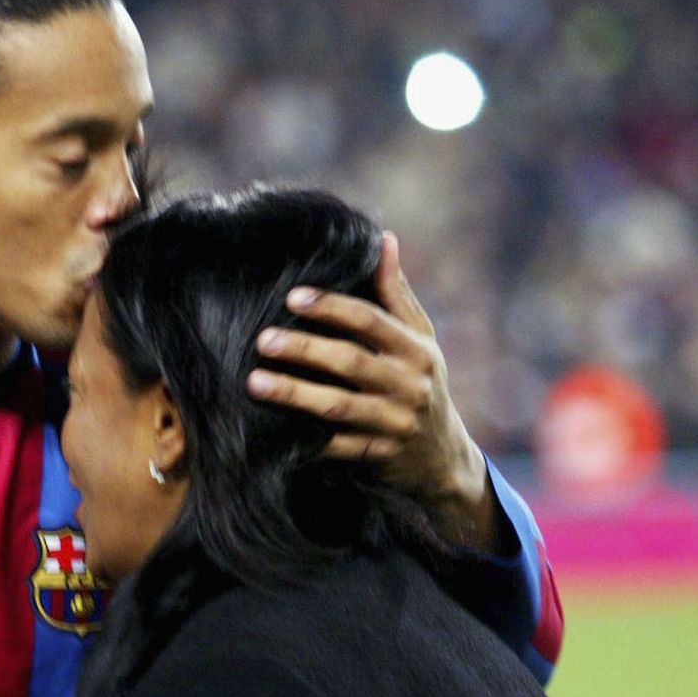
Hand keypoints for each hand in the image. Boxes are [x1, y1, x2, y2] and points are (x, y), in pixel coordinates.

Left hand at [246, 231, 503, 551]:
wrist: (442, 456)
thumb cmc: (420, 382)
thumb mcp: (420, 338)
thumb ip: (397, 294)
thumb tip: (384, 240)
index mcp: (415, 349)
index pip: (370, 321)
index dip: (332, 307)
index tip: (292, 296)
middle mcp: (408, 384)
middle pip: (350, 362)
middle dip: (304, 348)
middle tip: (263, 339)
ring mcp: (394, 423)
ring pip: (339, 406)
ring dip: (295, 393)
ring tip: (255, 382)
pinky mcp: (378, 455)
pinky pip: (338, 447)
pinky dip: (306, 439)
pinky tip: (272, 429)